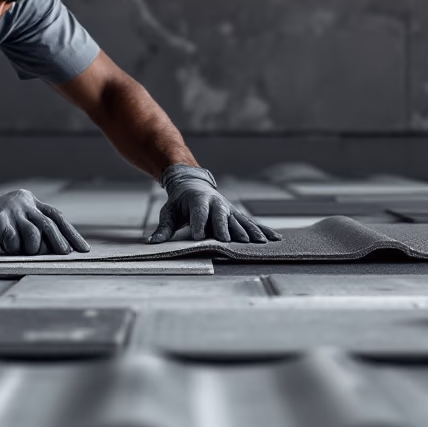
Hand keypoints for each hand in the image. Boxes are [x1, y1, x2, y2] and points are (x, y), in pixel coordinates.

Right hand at [0, 189, 90, 254]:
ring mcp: (10, 210)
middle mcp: (23, 203)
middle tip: (64, 255)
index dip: (71, 233)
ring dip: (33, 247)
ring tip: (27, 252)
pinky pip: (12, 238)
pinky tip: (9, 249)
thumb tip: (61, 250)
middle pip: (47, 223)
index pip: (57, 217)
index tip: (83, 249)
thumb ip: (37, 230)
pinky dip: (13, 247)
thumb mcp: (20, 222)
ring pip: (32, 232)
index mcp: (32, 202)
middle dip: (58, 241)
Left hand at [150, 165, 282, 243]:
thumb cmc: (180, 202)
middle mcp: (216, 203)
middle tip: (230, 241)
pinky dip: (263, 230)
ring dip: (250, 232)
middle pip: (222, 217)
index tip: (199, 236)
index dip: (199, 223)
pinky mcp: (236, 215)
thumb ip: (164, 228)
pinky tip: (275, 238)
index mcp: (198, 200)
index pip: (198, 212)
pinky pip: (251, 223)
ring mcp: (229, 209)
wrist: (192, 183)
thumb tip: (152, 243)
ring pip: (240, 221)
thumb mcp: (169, 212)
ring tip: (260, 243)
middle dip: (226, 229)